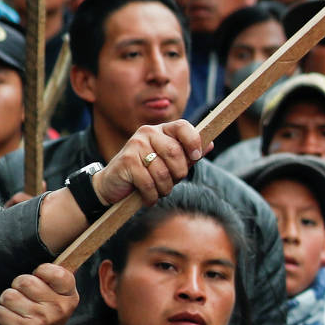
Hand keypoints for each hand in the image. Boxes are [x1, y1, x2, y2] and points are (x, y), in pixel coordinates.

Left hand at [0, 263, 77, 324]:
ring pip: (9, 296)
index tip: (39, 279)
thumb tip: (55, 244)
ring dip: (6, 302)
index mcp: (69, 295)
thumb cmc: (45, 315)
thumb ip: (55, 277)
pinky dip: (0, 314)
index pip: (54, 271)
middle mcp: (59, 308)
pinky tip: (10, 321)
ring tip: (16, 310)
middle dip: (17, 287)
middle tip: (23, 298)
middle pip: (24, 281)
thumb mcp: (58, 297)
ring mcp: (43, 320)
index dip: (40, 272)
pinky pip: (0, 311)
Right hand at [94, 122, 209, 206]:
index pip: (183, 126)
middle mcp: (148, 132)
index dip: (193, 142)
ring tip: (158, 190)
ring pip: (163, 172)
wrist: (113, 183)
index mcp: (162, 130)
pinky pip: (149, 183)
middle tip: (172, 182)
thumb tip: (210, 144)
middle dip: (178, 174)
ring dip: (165, 188)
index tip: (196, 157)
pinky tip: (148, 197)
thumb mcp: (171, 163)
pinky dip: (152, 196)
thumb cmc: (148, 172)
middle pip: (175, 153)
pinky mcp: (127, 161)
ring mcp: (135, 145)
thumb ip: (189, 154)